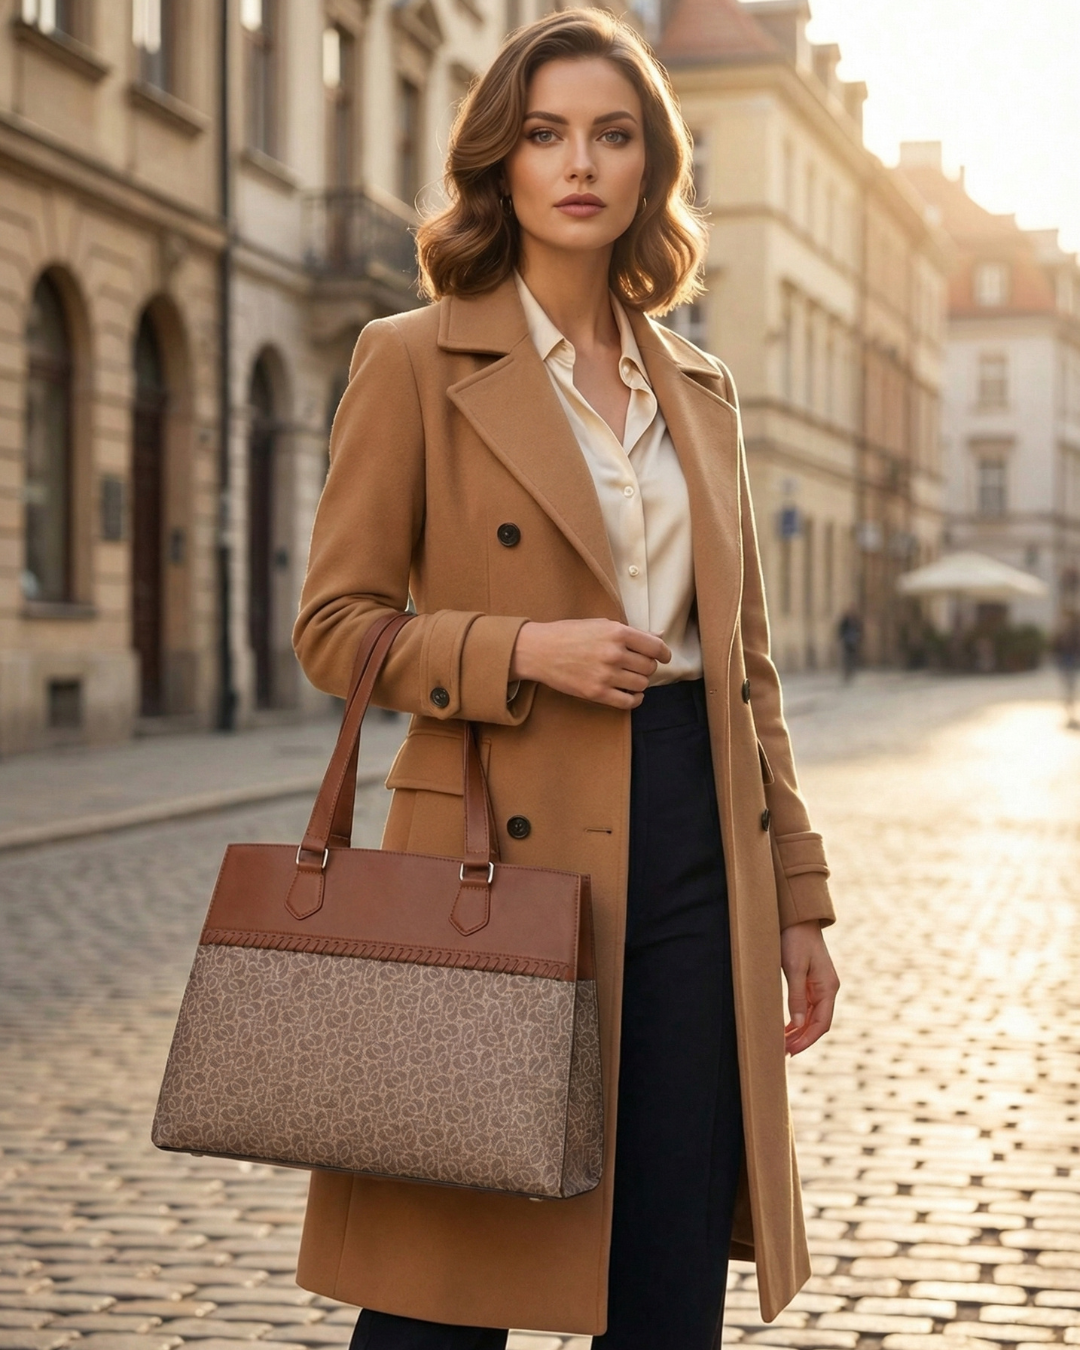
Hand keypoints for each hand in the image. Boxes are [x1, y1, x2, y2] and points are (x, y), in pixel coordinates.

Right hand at [510, 619, 670, 709]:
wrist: (540, 650)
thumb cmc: (569, 634)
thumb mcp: (600, 625)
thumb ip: (630, 633)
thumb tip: (658, 638)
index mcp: (617, 632)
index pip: (655, 647)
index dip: (664, 653)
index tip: (664, 657)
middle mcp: (614, 653)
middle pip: (650, 667)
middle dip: (647, 667)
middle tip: (637, 666)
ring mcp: (606, 675)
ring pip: (642, 684)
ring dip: (640, 682)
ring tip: (630, 678)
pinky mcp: (596, 693)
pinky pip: (628, 702)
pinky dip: (635, 699)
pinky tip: (631, 694)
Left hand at [780, 920, 838, 1055]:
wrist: (797, 917)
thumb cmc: (795, 940)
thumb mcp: (794, 968)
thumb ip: (797, 996)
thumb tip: (799, 1024)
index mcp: (828, 987)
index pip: (822, 1023)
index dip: (807, 1039)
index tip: (792, 1050)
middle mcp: (828, 989)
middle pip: (818, 1022)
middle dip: (803, 1039)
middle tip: (784, 1052)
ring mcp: (820, 985)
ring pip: (812, 1016)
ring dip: (800, 1031)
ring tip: (784, 1044)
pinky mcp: (811, 981)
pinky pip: (807, 1006)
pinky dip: (798, 1019)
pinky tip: (787, 1028)